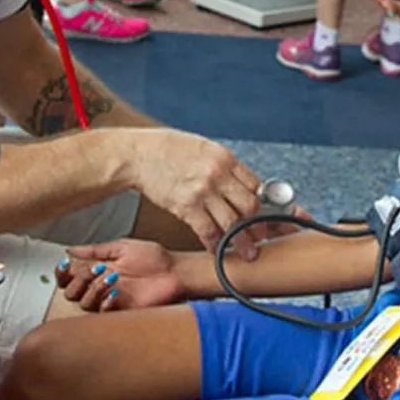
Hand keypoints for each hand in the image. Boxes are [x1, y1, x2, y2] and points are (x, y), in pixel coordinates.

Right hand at [54, 239, 182, 311]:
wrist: (176, 272)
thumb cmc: (155, 258)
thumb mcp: (122, 247)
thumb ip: (96, 250)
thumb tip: (70, 249)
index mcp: (98, 270)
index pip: (70, 276)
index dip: (63, 273)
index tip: (66, 265)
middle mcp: (100, 287)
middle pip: (71, 291)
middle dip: (79, 279)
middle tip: (95, 269)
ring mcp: (109, 300)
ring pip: (84, 303)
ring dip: (93, 289)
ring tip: (111, 277)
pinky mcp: (121, 312)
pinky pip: (102, 314)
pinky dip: (105, 303)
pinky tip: (115, 293)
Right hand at [123, 128, 262, 258]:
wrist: (138, 154)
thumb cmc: (168, 149)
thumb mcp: (203, 148)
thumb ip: (222, 166)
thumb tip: (239, 185)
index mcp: (224, 157)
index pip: (255, 184)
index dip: (262, 202)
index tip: (262, 214)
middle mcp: (217, 174)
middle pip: (249, 205)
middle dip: (257, 224)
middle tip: (260, 236)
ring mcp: (202, 192)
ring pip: (232, 222)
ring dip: (242, 241)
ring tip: (247, 251)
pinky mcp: (185, 207)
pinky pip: (207, 231)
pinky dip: (214, 243)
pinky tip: (216, 249)